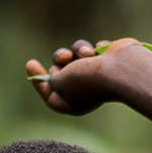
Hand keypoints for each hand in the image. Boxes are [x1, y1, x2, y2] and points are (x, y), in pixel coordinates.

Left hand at [25, 38, 142, 115]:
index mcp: (74, 104)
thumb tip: (62, 68)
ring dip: (75, 51)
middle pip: (61, 73)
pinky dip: (91, 48)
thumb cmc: (88, 81)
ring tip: (85, 53)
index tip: (31, 63)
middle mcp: (85, 91)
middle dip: (59, 61)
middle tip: (65, 58)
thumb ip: (52, 78)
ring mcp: (96, 76)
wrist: (120, 69)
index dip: (38, 81)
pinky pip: (89, 50)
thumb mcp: (59, 83)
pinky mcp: (106, 61)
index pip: (50, 95)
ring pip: (74, 56)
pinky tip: (101, 52)